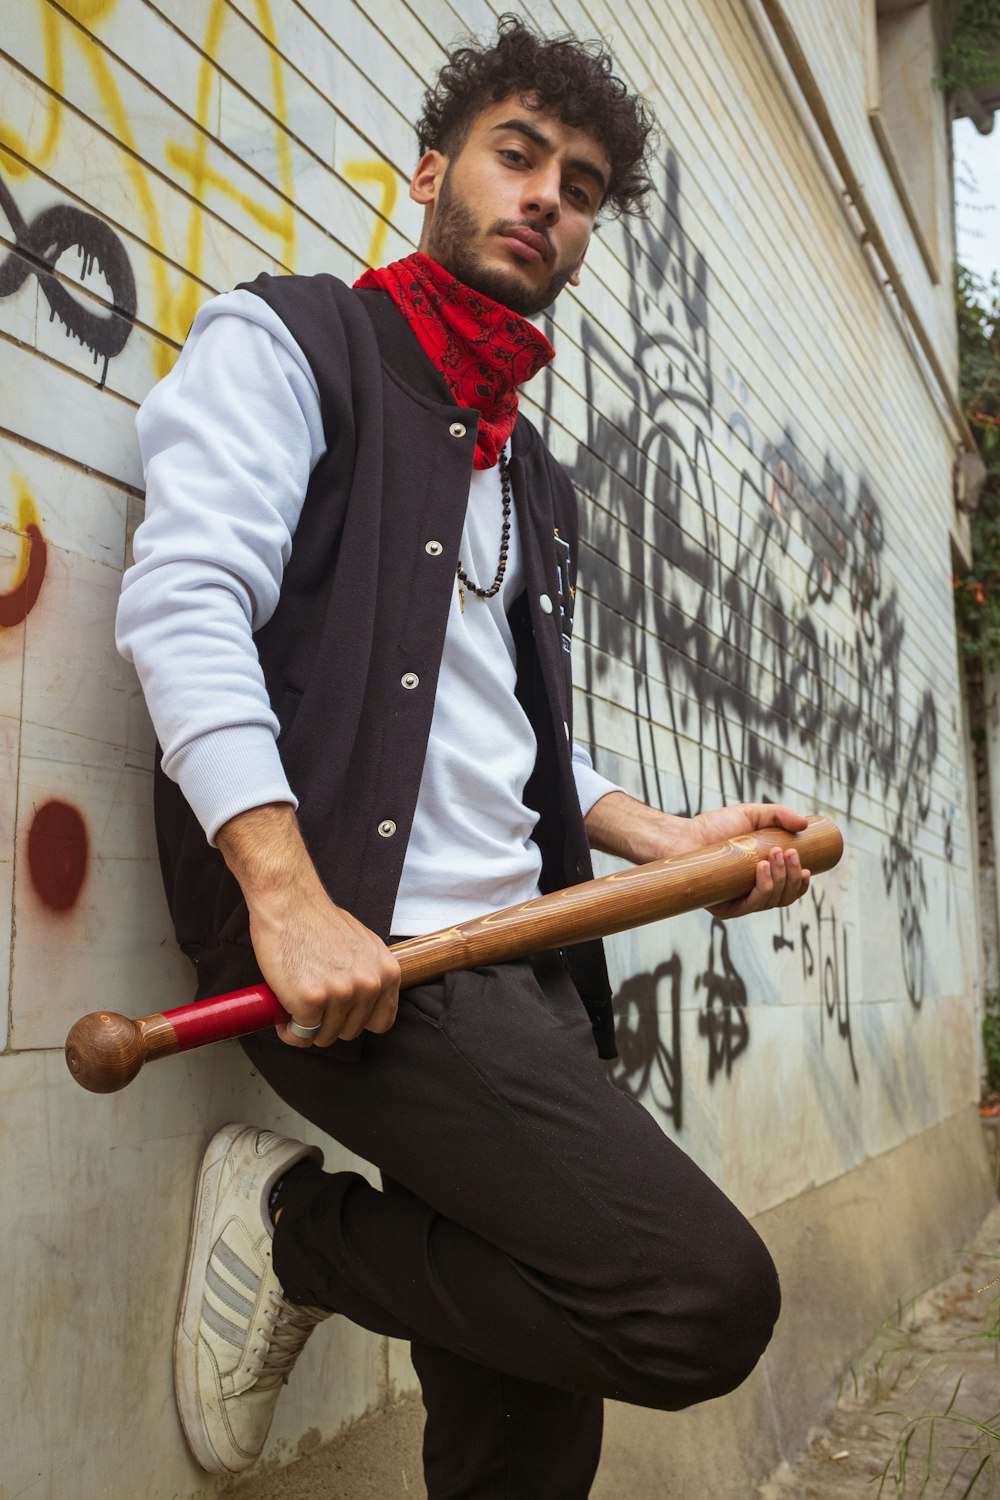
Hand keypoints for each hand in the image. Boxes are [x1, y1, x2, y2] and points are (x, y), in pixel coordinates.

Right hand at [216, 804, 399, 1047]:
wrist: (289, 902)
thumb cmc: (318, 920)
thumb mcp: (363, 946)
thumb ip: (369, 974)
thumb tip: (364, 1000)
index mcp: (387, 973)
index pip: (382, 1022)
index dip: (357, 1021)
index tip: (341, 1015)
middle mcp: (369, 985)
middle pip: (351, 1032)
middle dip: (329, 1023)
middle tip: (312, 1005)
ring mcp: (341, 994)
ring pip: (324, 1037)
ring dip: (307, 1027)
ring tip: (296, 1004)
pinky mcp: (311, 1001)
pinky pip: (300, 1035)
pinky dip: (288, 1030)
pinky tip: (284, 1010)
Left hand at [584, 792, 810, 919]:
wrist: (683, 835)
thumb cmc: (715, 827)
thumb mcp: (752, 814)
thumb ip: (779, 814)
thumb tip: (804, 825)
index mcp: (764, 877)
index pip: (790, 889)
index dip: (802, 884)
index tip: (808, 868)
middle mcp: (753, 893)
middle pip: (785, 897)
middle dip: (792, 877)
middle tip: (788, 853)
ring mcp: (739, 902)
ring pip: (771, 901)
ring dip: (780, 880)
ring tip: (774, 855)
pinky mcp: (724, 909)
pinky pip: (750, 906)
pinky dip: (762, 889)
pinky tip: (762, 870)